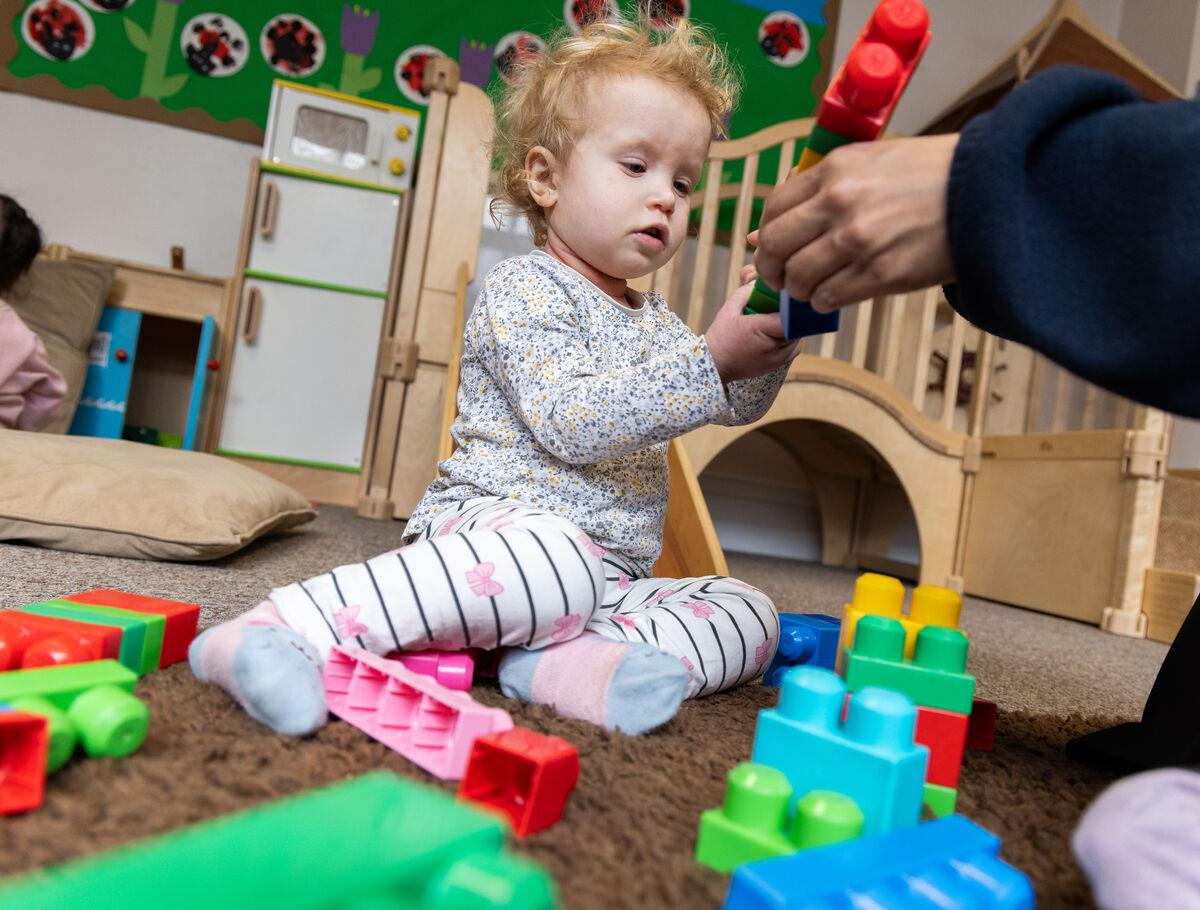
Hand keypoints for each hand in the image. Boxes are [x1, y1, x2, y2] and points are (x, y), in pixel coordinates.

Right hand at [705, 264, 801, 382]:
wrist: (715, 366)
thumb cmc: (721, 338)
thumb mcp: (728, 310)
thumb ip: (745, 293)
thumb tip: (760, 282)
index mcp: (760, 329)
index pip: (789, 316)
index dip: (790, 307)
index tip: (786, 300)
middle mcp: (771, 346)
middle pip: (795, 326)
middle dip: (791, 316)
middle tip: (782, 308)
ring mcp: (776, 358)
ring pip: (797, 338)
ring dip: (791, 328)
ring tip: (777, 322)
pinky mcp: (777, 365)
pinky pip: (793, 349)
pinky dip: (790, 341)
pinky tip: (777, 334)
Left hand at [752, 134, 958, 312]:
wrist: (987, 192)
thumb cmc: (930, 175)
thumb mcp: (872, 161)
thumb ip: (822, 188)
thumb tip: (765, 229)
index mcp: (835, 169)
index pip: (774, 207)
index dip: (766, 233)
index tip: (771, 246)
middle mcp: (840, 203)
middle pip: (776, 246)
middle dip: (770, 268)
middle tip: (778, 277)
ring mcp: (858, 240)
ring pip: (799, 278)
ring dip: (798, 289)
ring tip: (811, 287)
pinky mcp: (880, 274)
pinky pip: (828, 297)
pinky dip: (822, 301)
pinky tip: (832, 295)